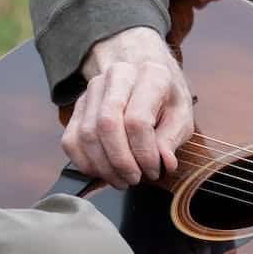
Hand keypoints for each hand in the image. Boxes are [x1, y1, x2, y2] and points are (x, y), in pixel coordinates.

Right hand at [64, 26, 195, 187]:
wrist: (144, 74)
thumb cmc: (165, 97)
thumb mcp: (181, 114)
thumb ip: (173, 138)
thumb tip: (165, 162)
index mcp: (150, 74)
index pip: (137, 120)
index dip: (144, 153)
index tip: (153, 170)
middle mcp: (118, 75)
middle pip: (107, 124)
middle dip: (120, 161)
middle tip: (134, 178)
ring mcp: (93, 89)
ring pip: (87, 134)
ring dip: (104, 166)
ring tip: (122, 179)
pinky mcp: (78, 105)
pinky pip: (71, 141)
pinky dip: (85, 164)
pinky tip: (103, 172)